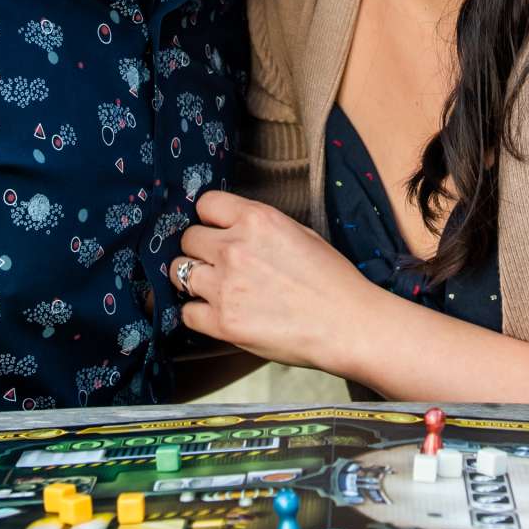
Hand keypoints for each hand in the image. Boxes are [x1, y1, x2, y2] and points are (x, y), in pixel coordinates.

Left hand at [173, 190, 390, 375]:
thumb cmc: (334, 281)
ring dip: (193, 280)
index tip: (216, 229)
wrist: (349, 325)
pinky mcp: (223, 322)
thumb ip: (260, 228)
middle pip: (188, 239)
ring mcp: (226, 286)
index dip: (210, 218)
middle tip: (216, 264)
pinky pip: (187, 313)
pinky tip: (216, 314)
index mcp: (257, 220)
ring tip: (214, 289)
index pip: (205, 204)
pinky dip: (197, 314)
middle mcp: (235, 248)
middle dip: (199, 249)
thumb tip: (232, 228)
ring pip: (179, 273)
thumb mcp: (300, 233)